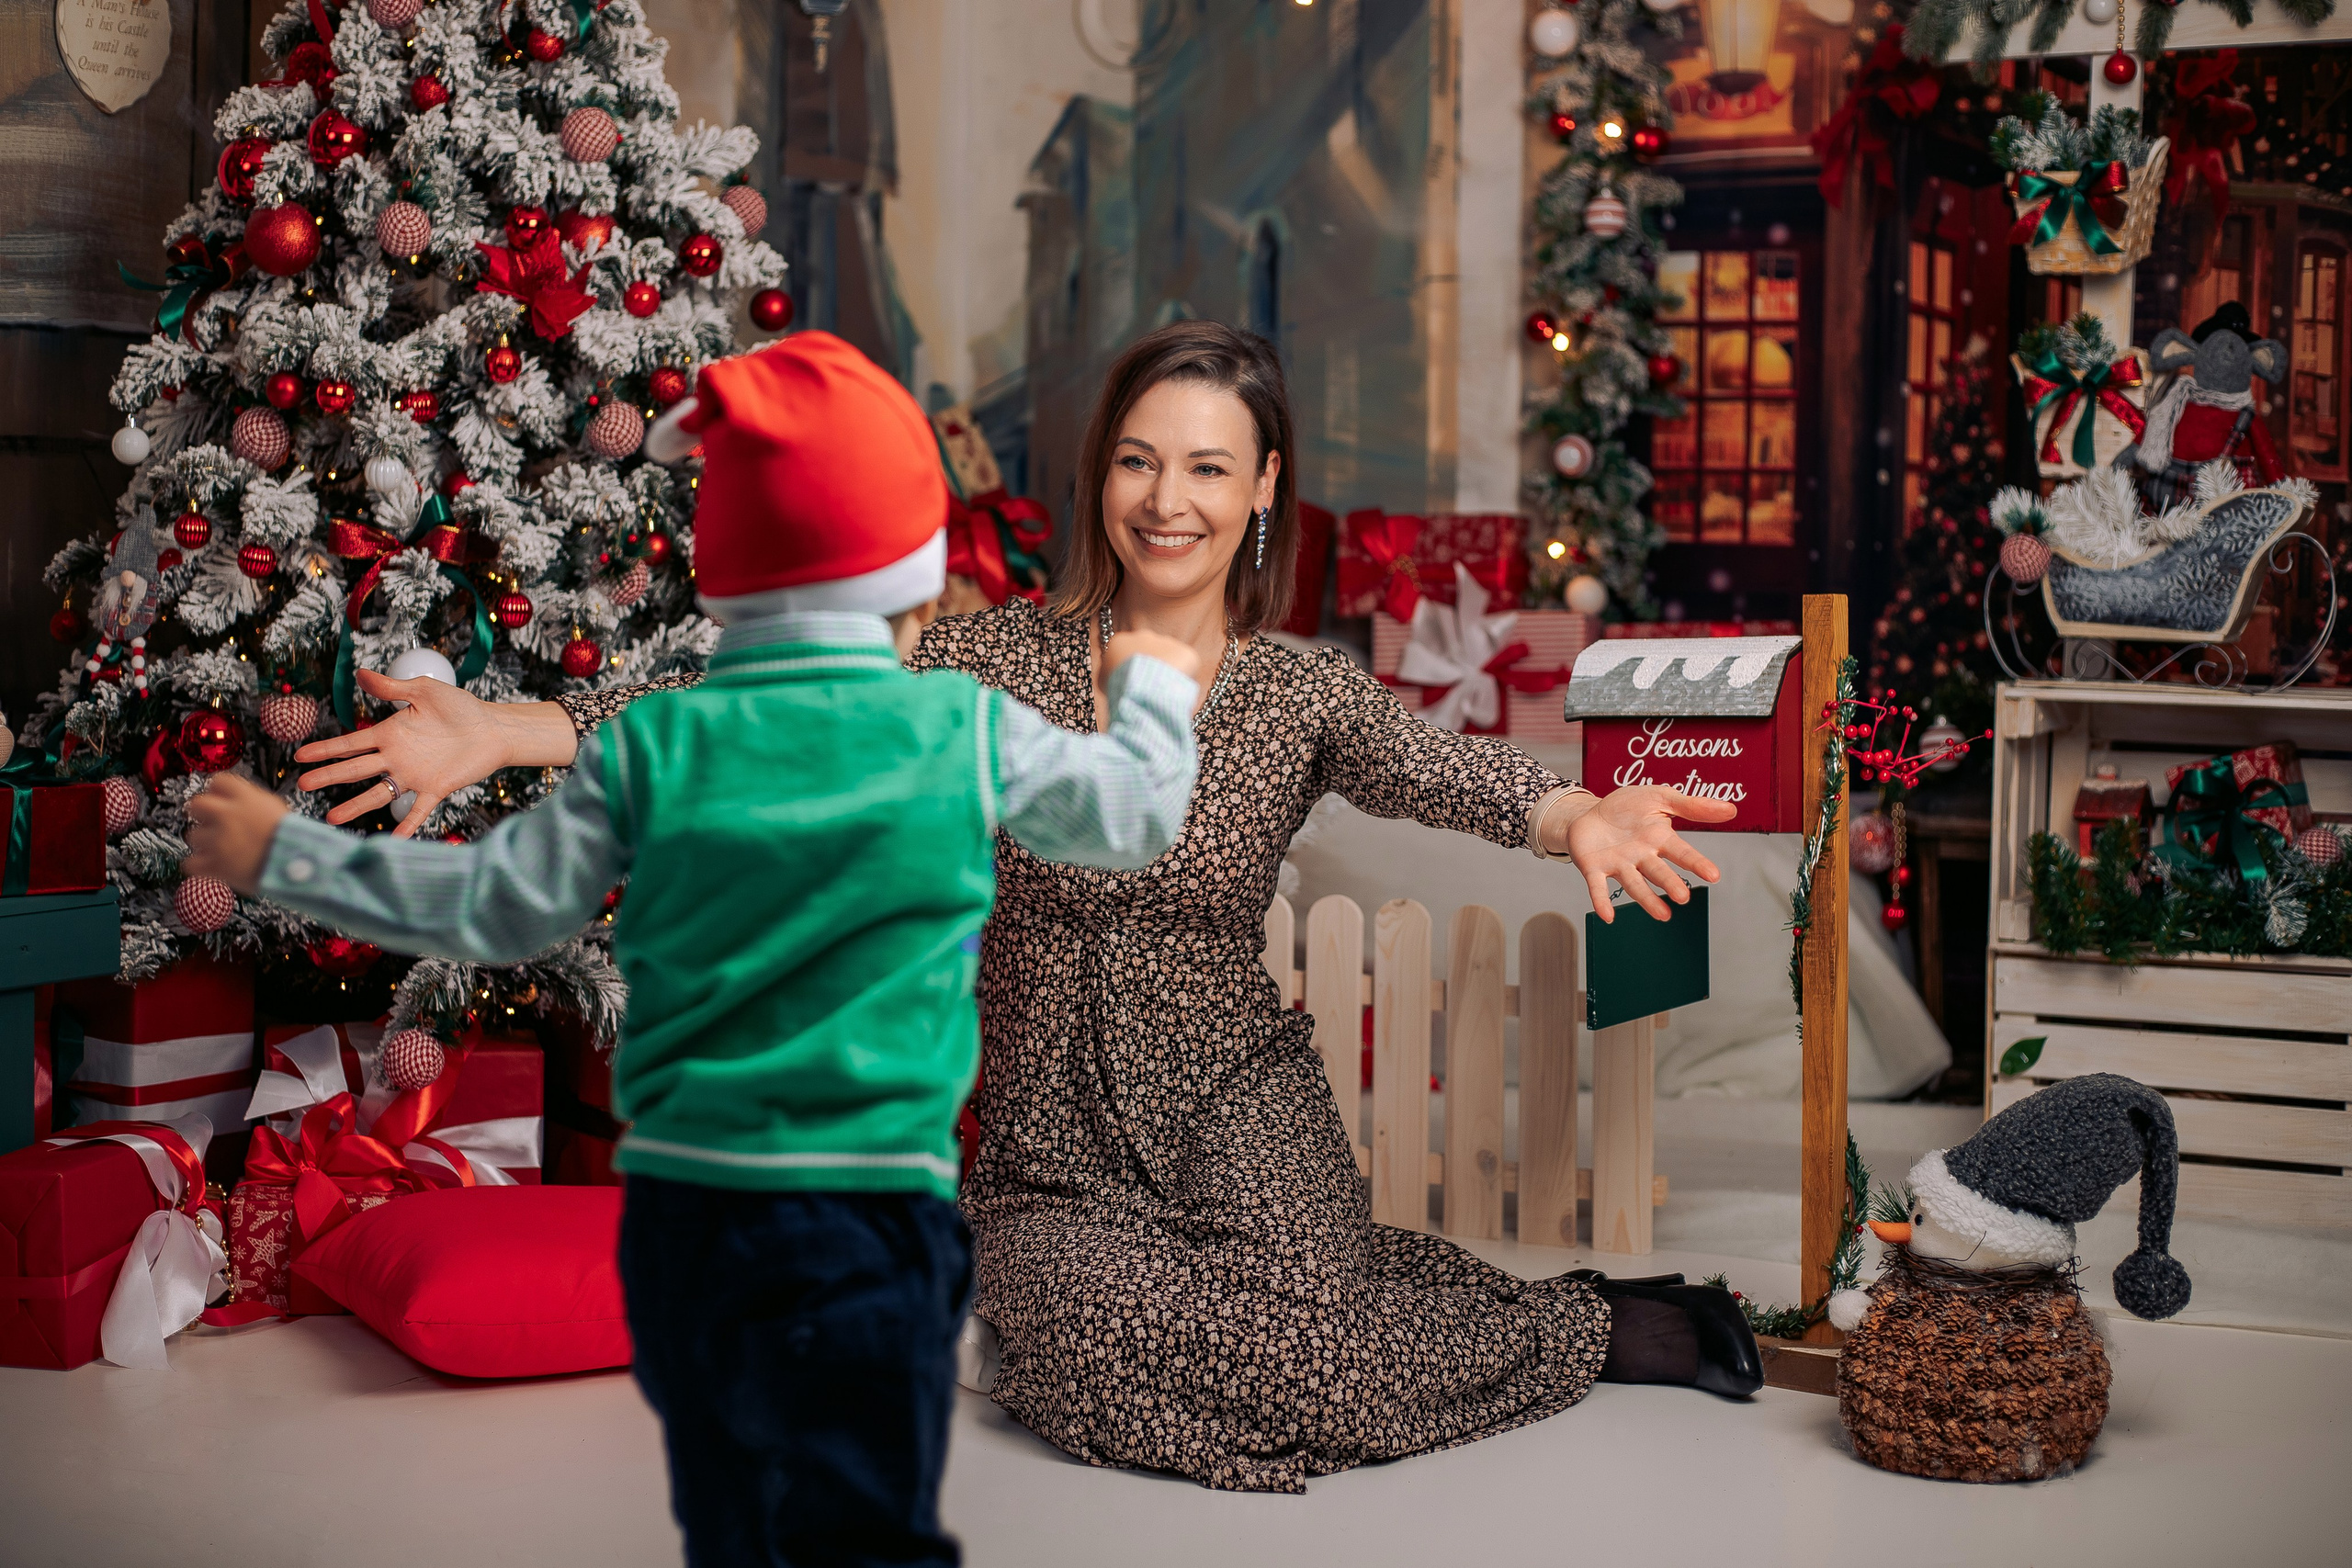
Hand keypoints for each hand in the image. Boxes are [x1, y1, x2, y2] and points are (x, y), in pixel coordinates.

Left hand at [184, 773, 290, 894]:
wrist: (297, 865)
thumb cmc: (292, 838)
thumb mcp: (275, 809)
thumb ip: (251, 800)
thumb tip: (236, 799)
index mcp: (245, 798)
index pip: (218, 781)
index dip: (218, 791)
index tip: (222, 800)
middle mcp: (227, 815)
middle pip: (197, 804)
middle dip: (203, 813)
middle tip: (213, 823)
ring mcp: (218, 840)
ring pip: (194, 836)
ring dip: (205, 842)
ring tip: (223, 850)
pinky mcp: (214, 865)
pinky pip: (190, 863)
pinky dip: (200, 865)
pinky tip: (213, 866)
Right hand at [292, 671, 576, 836]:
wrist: (493, 727)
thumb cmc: (460, 707)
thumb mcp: (423, 691)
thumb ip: (392, 688)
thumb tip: (360, 673)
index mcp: (390, 734)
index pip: (350, 743)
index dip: (325, 749)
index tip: (300, 756)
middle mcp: (397, 757)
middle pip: (356, 769)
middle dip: (329, 776)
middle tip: (302, 784)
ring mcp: (414, 775)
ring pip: (378, 793)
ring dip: (356, 805)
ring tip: (332, 819)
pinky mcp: (436, 788)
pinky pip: (417, 810)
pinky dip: (406, 825)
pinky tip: (392, 840)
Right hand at [1105, 629, 1202, 682]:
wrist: (1142, 686)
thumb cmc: (1120, 686)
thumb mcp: (1104, 681)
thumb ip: (1109, 673)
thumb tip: (1112, 676)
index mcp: (1121, 640)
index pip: (1126, 653)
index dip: (1130, 668)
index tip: (1132, 682)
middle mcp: (1144, 635)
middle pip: (1149, 651)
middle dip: (1151, 665)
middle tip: (1149, 686)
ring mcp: (1166, 642)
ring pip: (1169, 657)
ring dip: (1168, 671)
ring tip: (1164, 690)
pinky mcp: (1185, 652)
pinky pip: (1186, 666)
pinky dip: (1184, 677)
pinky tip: (1177, 689)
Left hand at [1558, 785, 1733, 922]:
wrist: (1589, 811)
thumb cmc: (1627, 807)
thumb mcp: (1660, 798)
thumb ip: (1692, 806)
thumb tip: (1731, 809)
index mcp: (1659, 839)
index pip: (1681, 852)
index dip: (1697, 863)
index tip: (1714, 876)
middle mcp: (1641, 856)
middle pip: (1658, 871)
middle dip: (1669, 883)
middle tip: (1681, 897)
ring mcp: (1618, 864)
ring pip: (1634, 884)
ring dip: (1646, 899)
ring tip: (1662, 915)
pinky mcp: (1594, 868)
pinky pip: (1598, 887)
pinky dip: (1603, 901)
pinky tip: (1608, 915)